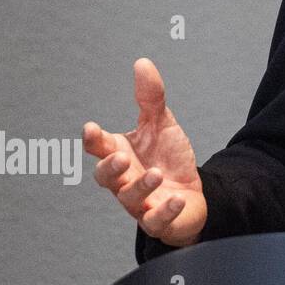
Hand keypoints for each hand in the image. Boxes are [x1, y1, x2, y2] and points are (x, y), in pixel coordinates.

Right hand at [84, 58, 207, 246]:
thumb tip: (142, 63)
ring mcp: (141, 202)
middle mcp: (126, 180)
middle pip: (106, 178)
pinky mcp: (159, 220)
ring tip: (157, 173)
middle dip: (110, 168)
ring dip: (141, 186)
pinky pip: (156, 221)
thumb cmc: (168, 158)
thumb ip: (151, 98)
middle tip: (121, 157)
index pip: (100, 147)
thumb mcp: (161, 124)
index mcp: (121, 154)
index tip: (91, 128)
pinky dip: (165, 211)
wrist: (193, 192)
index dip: (93, 139)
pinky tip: (177, 199)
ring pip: (130, 199)